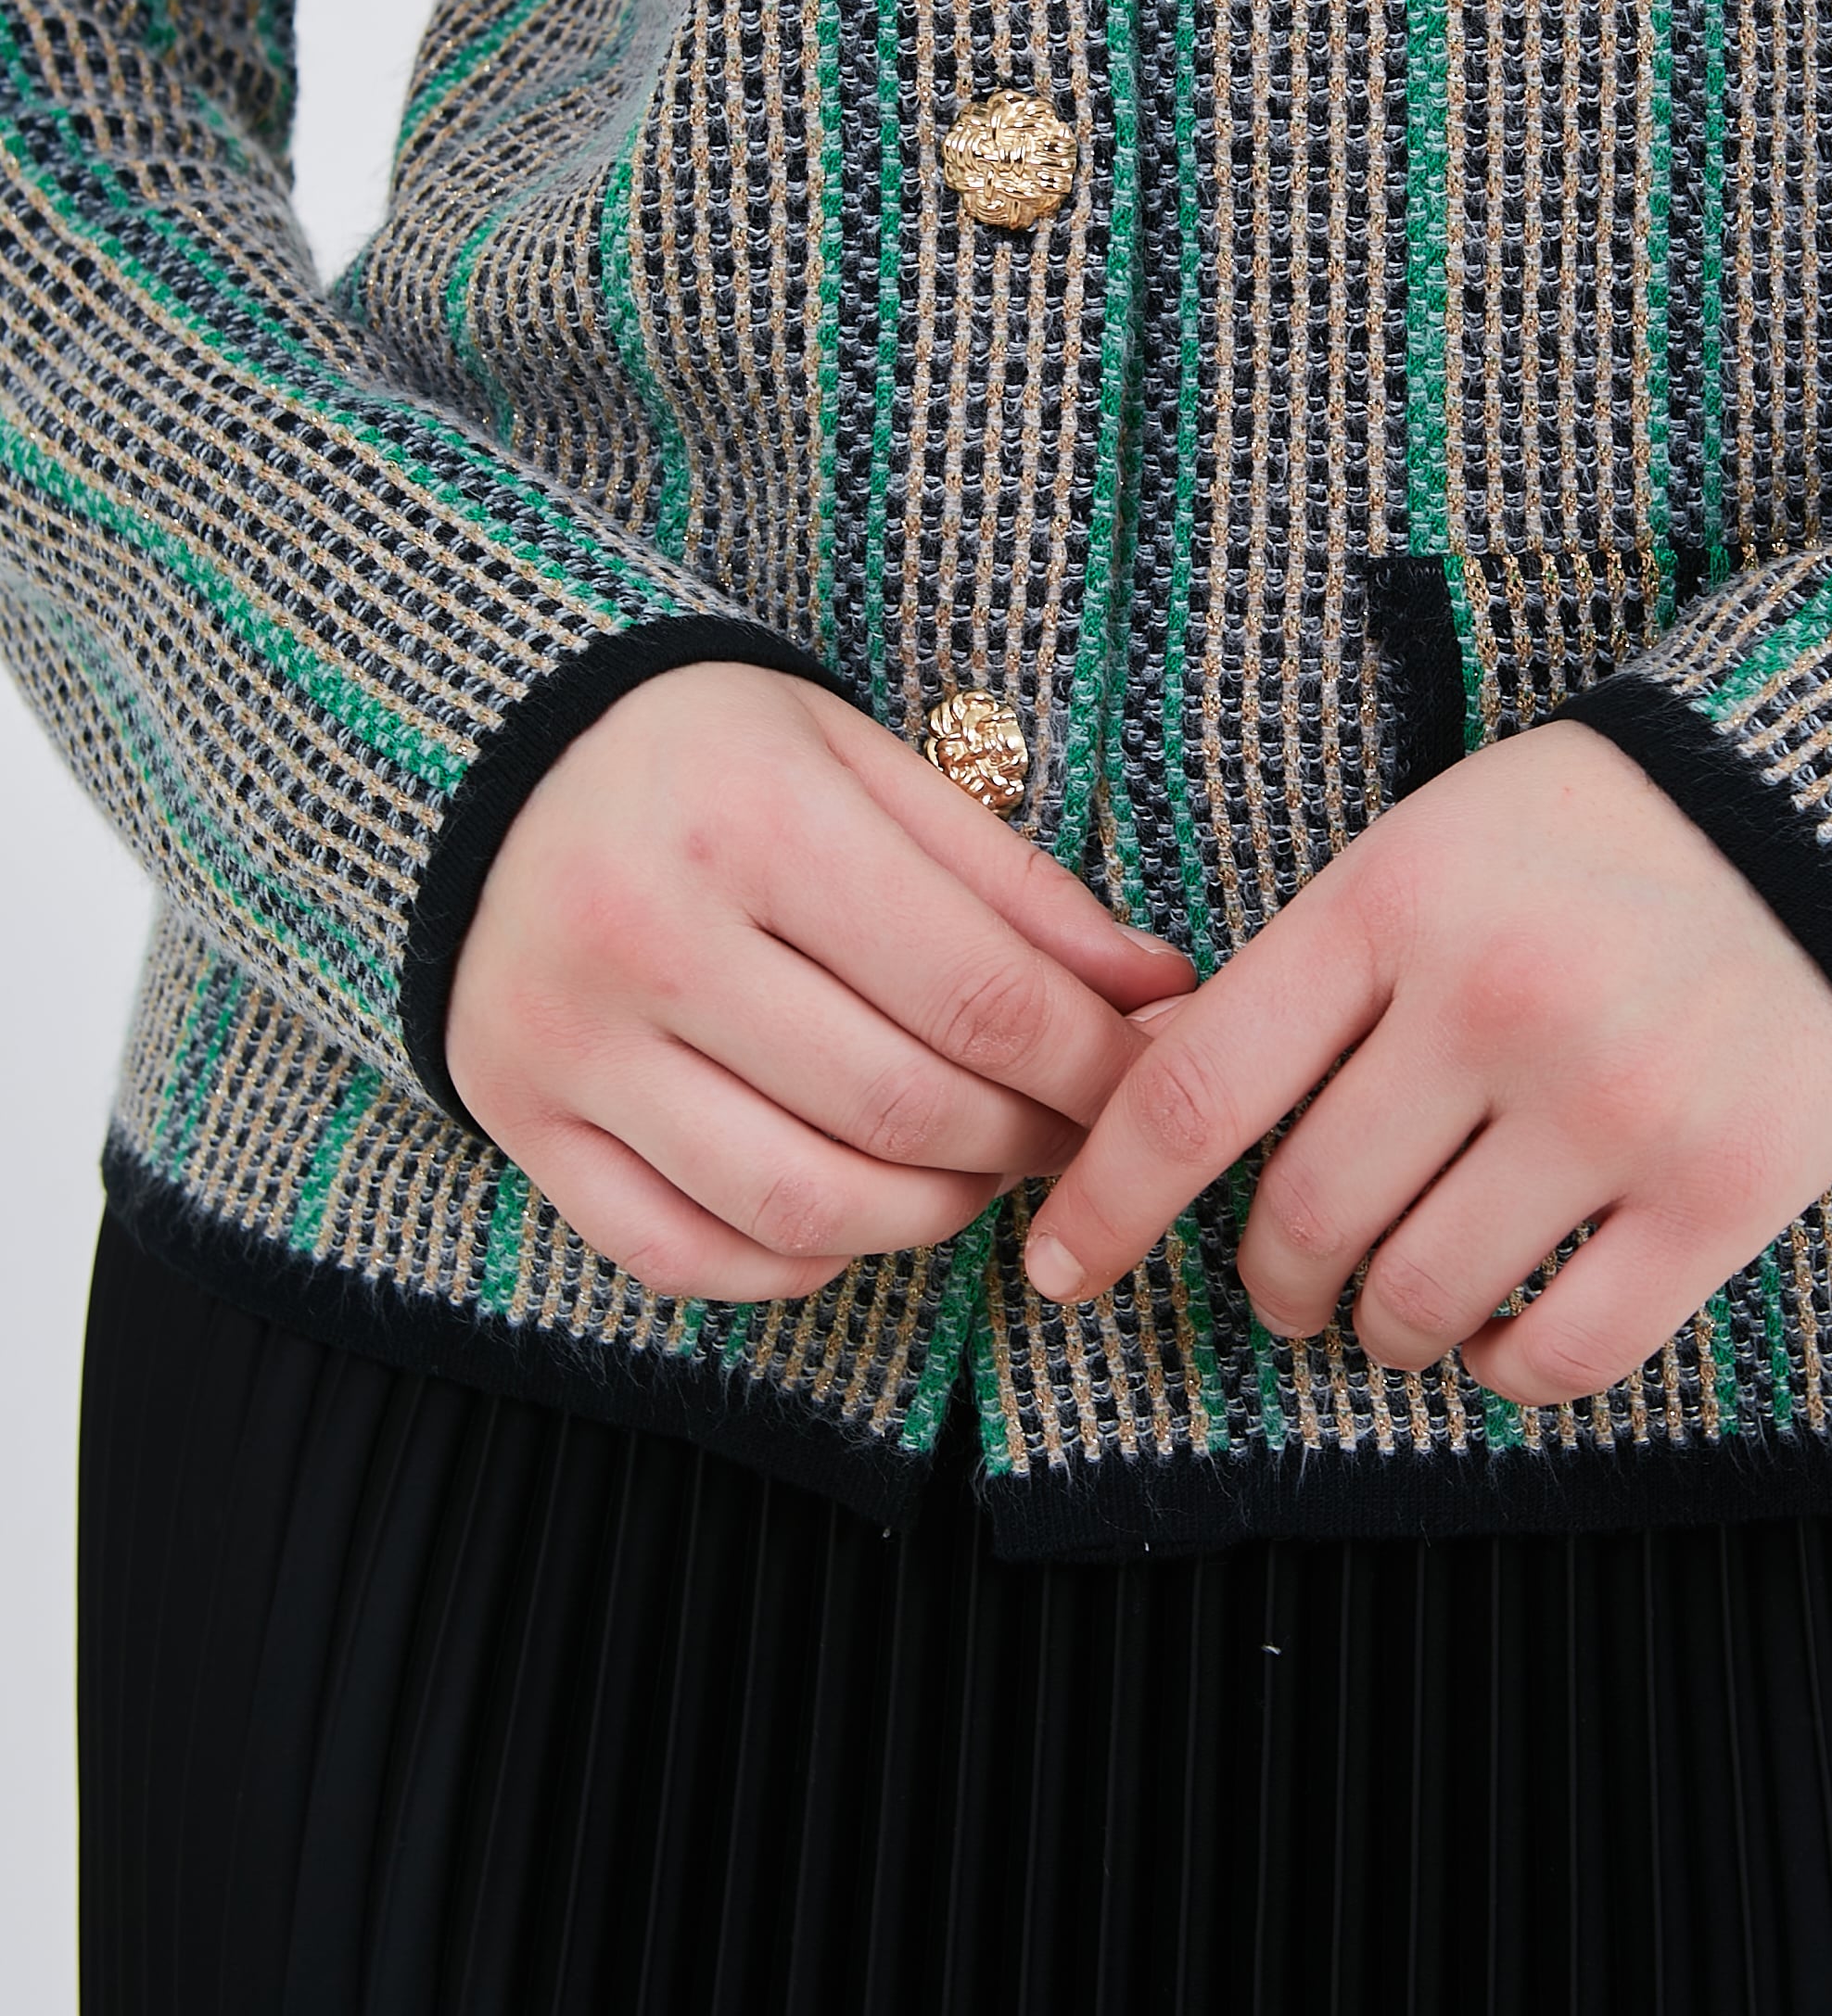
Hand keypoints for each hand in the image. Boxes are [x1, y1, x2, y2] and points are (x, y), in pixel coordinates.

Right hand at [448, 663, 1195, 1301]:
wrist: (490, 752)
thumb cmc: (710, 752)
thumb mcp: (865, 763)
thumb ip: (1011, 883)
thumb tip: (1158, 991)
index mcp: (754, 819)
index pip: (976, 994)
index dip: (1091, 1063)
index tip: (1150, 1079)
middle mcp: (649, 936)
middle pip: (900, 1110)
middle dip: (1025, 1141)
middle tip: (1073, 1129)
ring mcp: (570, 1041)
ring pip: (799, 1206)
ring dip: (927, 1215)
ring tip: (975, 1169)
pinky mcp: (519, 1117)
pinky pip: (682, 1254)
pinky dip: (793, 1262)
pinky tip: (852, 1211)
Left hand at [1022, 721, 1831, 1404]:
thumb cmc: (1596, 843)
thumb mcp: (1426, 851)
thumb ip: (1304, 976)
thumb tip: (1144, 1097)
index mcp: (1395, 904)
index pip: (1197, 1090)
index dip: (1106, 1203)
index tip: (1057, 1269)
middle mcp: (1494, 1004)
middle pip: (1302, 1217)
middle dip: (1271, 1278)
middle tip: (1288, 1280)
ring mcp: (1615, 1105)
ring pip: (1417, 1300)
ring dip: (1378, 1330)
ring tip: (1391, 1304)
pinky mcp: (1723, 1194)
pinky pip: (1561, 1355)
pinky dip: (1501, 1370)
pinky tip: (1498, 1332)